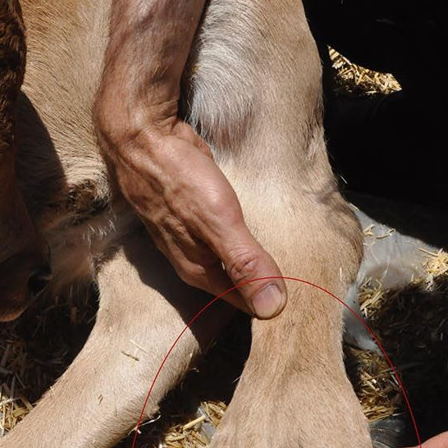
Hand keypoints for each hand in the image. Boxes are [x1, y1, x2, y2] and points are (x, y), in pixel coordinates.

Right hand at [95, 107, 285, 316]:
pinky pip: (224, 232)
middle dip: (265, 280)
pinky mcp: (193, 211)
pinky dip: (242, 233)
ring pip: (229, 255)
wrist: (143, 139)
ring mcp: (190, 234)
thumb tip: (273, 309)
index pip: (244, 301)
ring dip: (253, 257)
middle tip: (305, 275)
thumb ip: (245, 263)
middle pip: (236, 280)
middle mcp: (192, 257)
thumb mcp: (218, 222)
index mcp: (198, 270)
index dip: (273, 300)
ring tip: (288, 254)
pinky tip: (256, 226)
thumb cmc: (178, 180)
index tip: (305, 296)